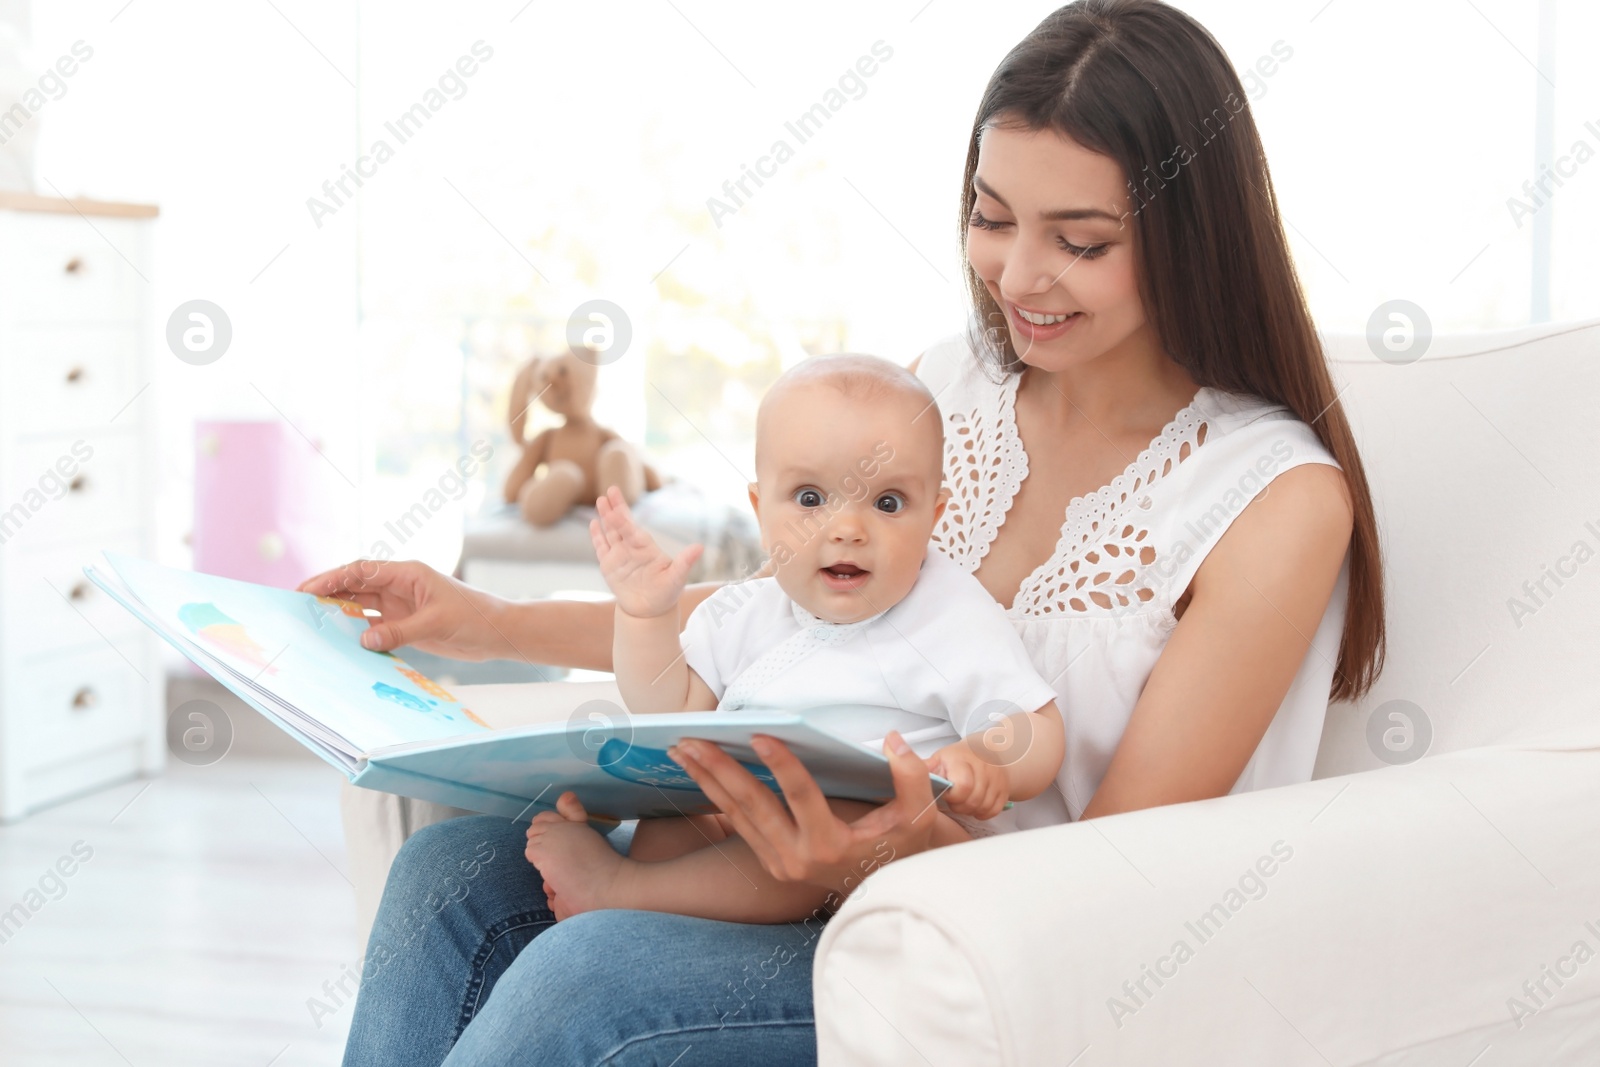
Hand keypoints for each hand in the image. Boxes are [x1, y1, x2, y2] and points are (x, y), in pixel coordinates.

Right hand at [295, 559, 514, 659]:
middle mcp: (399, 586)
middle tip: (298, 606)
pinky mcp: (404, 624)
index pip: (362, 571)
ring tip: (311, 623)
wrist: (498, 633)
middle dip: (327, 593)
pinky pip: (373, 626)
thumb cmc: (475, 617)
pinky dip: (356, 632)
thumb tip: (364, 640)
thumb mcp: (436, 622)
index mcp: (407, 573)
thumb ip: (400, 631)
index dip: (333, 577)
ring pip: (360, 606)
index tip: (308, 589)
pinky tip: (338, 640)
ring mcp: (400, 605)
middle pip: (355, 586)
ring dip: (338, 613)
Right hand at [590, 485, 702, 618]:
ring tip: (601, 501)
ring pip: (610, 533)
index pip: (633, 530)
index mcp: (646, 547)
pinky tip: (594, 524)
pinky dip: (597, 536)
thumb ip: (684, 562)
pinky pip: (601, 548)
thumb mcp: (677, 578)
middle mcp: (632, 548)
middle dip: (615, 508)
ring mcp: (619, 556)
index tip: (616, 512)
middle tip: (611, 490)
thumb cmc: (666, 593)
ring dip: (605, 518)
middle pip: (621, 525)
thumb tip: (700, 547)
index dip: (624, 520)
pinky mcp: (609, 566)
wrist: (650, 611)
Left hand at [668, 731, 940, 893]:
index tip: (760, 735)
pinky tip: (697, 771)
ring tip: (680, 749)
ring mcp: (778, 863)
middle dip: (720, 769)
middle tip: (692, 739)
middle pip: (753, 806)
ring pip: (736, 814)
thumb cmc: (901, 847)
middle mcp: (797, 858)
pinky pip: (737, 823)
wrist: (883, 888)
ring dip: (707, 779)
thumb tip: (892, 740)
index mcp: (830, 846)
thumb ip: (911, 776)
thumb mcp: (918, 816)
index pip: (802, 797)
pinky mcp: (768, 860)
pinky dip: (715, 795)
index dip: (782, 765)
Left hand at [927, 741, 1009, 819]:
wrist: (985, 752)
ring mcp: (996, 777)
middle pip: (973, 800)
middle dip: (960, 806)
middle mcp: (982, 766)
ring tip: (963, 802)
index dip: (953, 797)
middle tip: (954, 801)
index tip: (947, 794)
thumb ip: (925, 770)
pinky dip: (983, 813)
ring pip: (984, 807)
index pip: (963, 786)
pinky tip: (975, 806)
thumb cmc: (956, 760)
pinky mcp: (1005, 788)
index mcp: (961, 758)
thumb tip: (905, 772)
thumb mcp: (938, 760)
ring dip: (971, 810)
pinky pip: (994, 810)